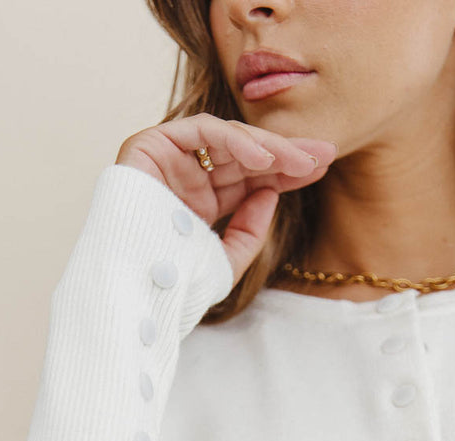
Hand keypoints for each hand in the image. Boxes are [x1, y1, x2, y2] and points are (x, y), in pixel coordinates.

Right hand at [115, 112, 338, 288]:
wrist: (131, 295)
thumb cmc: (172, 287)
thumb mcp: (224, 263)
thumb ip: (249, 232)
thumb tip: (271, 192)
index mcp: (198, 204)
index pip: (247, 178)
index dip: (284, 171)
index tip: (320, 169)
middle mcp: (182, 178)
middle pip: (242, 156)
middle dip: (285, 153)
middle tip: (324, 155)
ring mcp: (165, 161)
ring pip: (226, 140)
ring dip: (268, 147)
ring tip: (301, 160)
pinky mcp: (148, 145)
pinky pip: (200, 131)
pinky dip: (235, 140)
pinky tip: (264, 158)